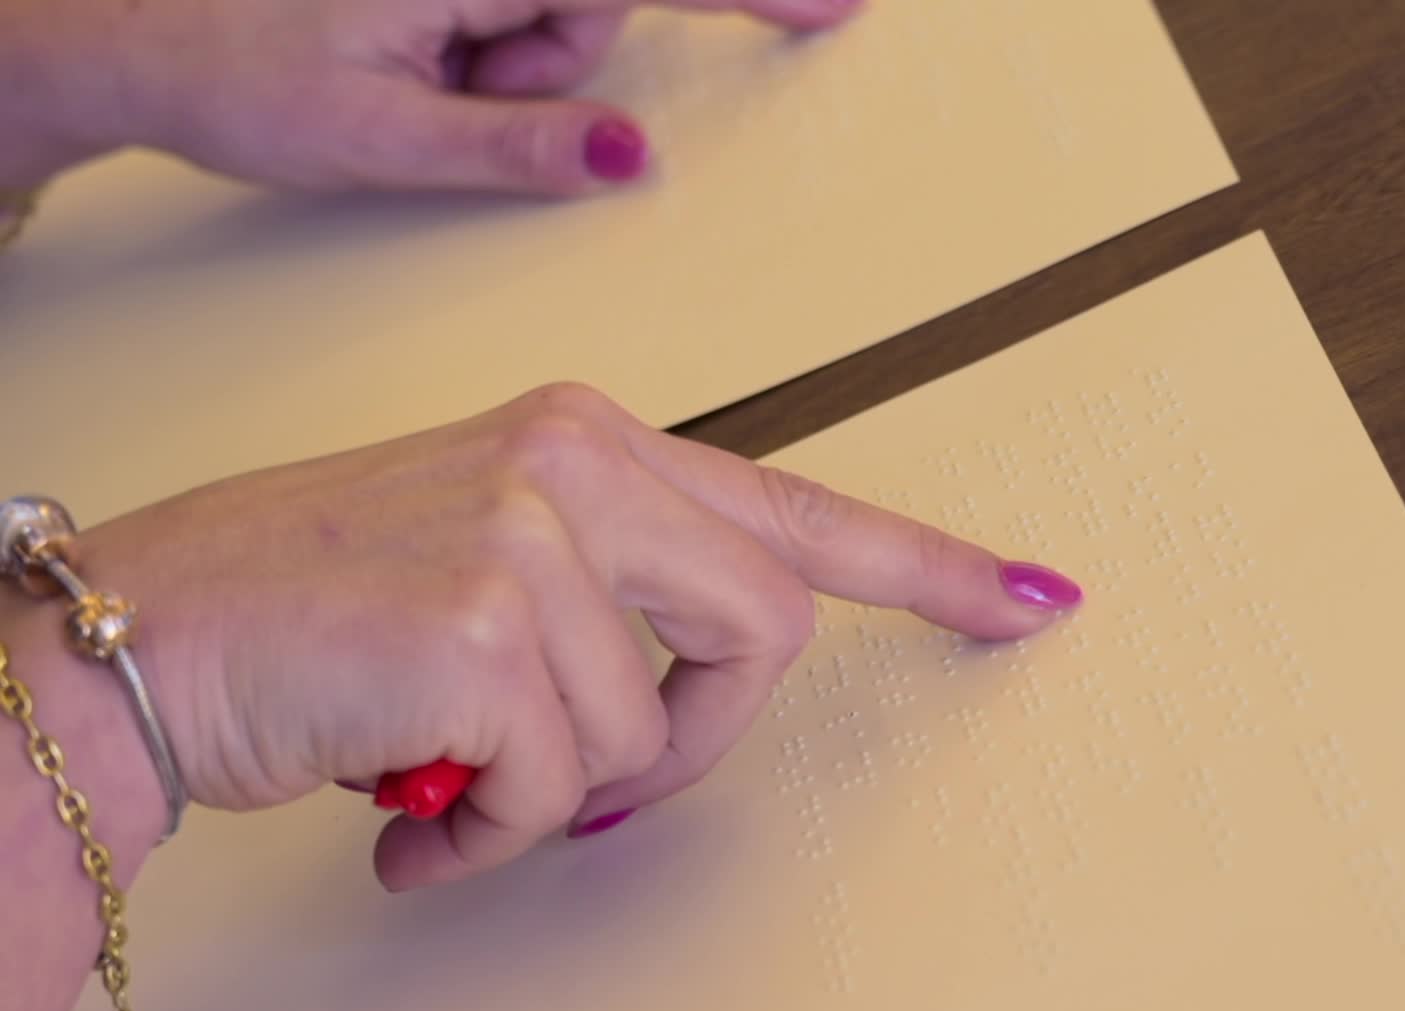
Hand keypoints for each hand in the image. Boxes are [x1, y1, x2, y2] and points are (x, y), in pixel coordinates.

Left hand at [2, 0, 860, 192]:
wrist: (126, 30)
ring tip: (410, 67)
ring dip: (507, 55)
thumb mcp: (379, 139)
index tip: (834, 6)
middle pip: (594, 1)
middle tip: (451, 87)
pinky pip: (525, 2)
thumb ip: (520, 147)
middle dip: (544, 59)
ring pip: (558, 8)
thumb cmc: (223, 71)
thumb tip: (631, 157)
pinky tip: (426, 40)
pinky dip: (497, 33)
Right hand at [64, 384, 1081, 889]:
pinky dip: (491, 832)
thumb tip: (690, 710)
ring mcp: (536, 531)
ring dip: (557, 795)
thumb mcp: (490, 563)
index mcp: (592, 439)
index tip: (1027, 595)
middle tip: (594, 781)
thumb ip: (619, 607)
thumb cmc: (305, 612)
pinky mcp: (489, 622)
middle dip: (697, 739)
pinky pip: (568, 788)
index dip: (930, 564)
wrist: (133, 643)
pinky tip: (414, 804)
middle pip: (772, 630)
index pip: (799, 503)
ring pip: (657, 730)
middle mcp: (577, 458)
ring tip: (454, 778)